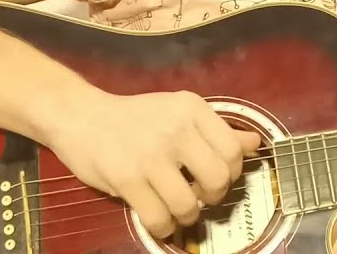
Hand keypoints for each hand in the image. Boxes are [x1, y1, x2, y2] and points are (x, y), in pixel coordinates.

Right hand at [43, 89, 261, 238]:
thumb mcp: (178, 113)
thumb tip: (255, 144)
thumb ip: (216, 130)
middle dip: (213, 197)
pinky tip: (159, 218)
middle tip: (199, 195)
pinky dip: (163, 227)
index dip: (231, 173)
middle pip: (218, 179)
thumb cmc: (135, 118)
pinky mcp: (127, 178)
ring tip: (176, 208)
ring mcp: (150, 155)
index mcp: (192, 109)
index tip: (214, 176)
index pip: (233, 150)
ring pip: (189, 205)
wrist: (81, 117)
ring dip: (187, 215)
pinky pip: (159, 218)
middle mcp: (175, 128)